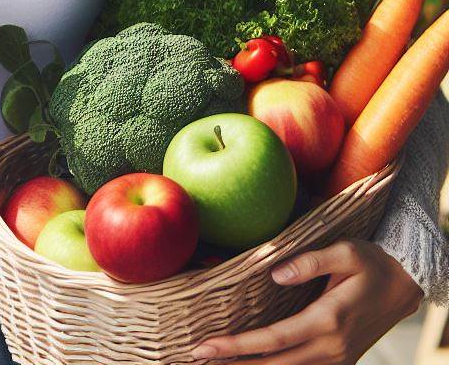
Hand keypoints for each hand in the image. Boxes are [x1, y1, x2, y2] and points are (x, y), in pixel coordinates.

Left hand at [189, 240, 422, 362]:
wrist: (407, 284)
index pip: (271, 339)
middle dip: (233, 363)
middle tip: (196, 357)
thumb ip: (308, 261)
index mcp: (327, 320)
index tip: (205, 347)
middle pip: (273, 364)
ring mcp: (337, 358)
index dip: (236, 346)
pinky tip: (253, 362)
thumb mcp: (345, 251)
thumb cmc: (372, 262)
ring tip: (217, 362)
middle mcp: (331, 347)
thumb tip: (274, 274)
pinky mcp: (340, 359)